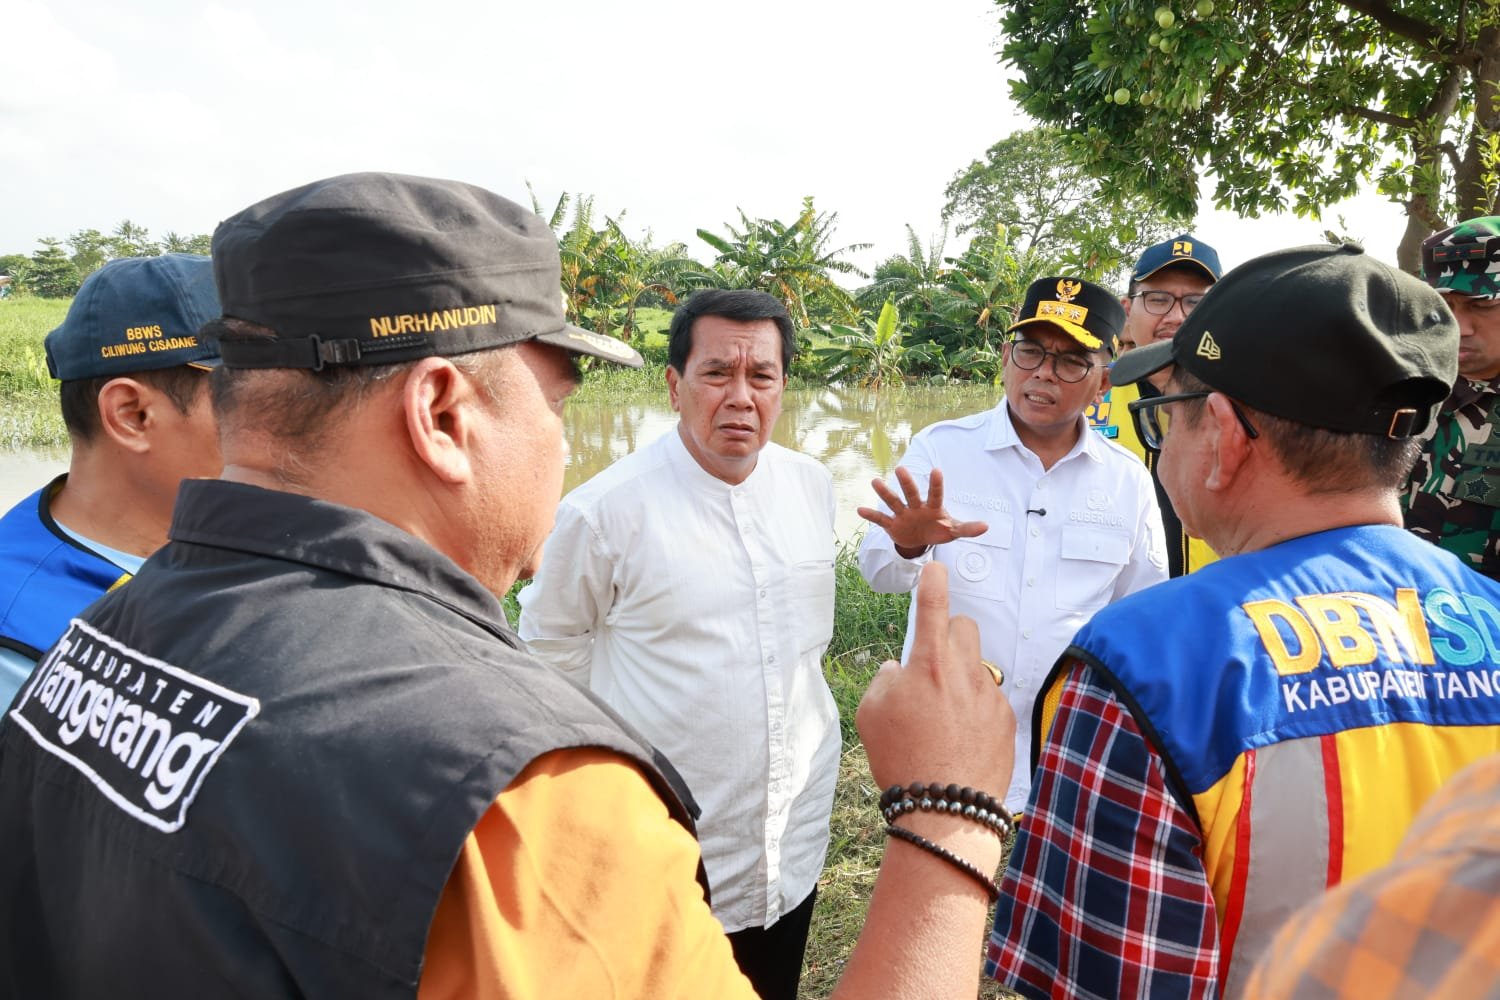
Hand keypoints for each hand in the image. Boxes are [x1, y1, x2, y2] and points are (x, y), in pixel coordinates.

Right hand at [856, 467, 987, 556]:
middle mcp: (916, 507)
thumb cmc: (939, 529)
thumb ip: (967, 528)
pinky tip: (860, 510)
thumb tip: (987, 526)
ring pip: (893, 502)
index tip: (936, 470)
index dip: (936, 484)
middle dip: (906, 483)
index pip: (935, 494)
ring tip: (875, 481)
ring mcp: (903, 514)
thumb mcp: (953, 530)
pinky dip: (871, 516)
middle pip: (911, 493)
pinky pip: (880, 520)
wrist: (920, 539)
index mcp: (933, 507)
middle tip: (900, 469)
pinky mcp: (892, 525)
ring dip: (885, 493)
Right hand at [857, 562, 1014, 800]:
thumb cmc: (901, 758)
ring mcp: (990, 694)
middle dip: (948, 634)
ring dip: (962, 673)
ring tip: (945, 710)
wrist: (946, 808)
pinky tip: (962, 736)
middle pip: (964, 627)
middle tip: (932, 662)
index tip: (935, 567)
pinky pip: (990, 697)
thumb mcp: (871, 713)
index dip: (933, 580)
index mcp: (928, 663)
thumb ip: (885, 679)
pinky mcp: (1006, 718)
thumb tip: (899, 669)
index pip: (933, 604)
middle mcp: (964, 670)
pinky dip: (976, 706)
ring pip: (978, 663)